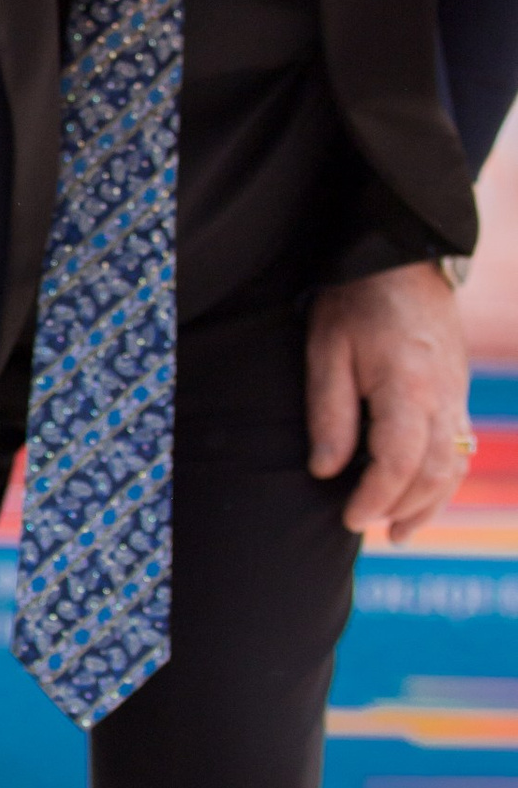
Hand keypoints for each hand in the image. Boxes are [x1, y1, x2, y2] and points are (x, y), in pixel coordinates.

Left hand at [306, 262, 470, 542]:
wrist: (403, 257)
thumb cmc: (355, 300)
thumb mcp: (326, 349)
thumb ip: (329, 412)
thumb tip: (326, 471)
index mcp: (408, 386)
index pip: (401, 461)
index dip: (376, 497)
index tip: (349, 518)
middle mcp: (442, 395)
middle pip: (435, 470)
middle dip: (404, 507)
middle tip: (369, 529)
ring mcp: (456, 392)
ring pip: (455, 461)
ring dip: (430, 501)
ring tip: (398, 530)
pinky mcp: (458, 389)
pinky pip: (461, 444)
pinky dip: (445, 477)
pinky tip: (424, 495)